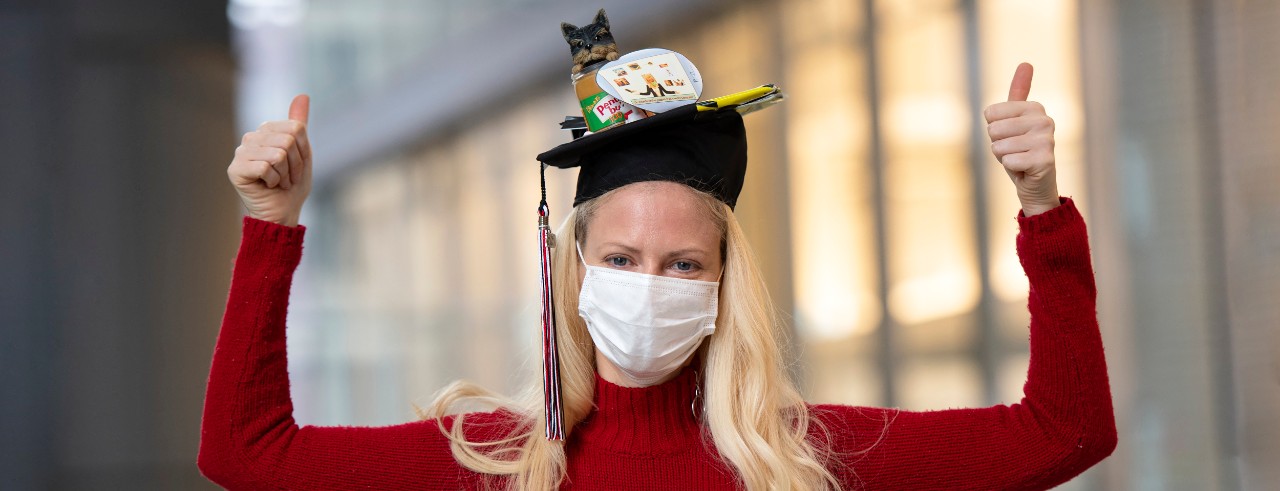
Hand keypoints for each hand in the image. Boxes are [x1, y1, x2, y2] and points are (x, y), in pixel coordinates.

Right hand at [227, 94, 312, 226]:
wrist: (282, 212)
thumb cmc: (292, 184)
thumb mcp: (302, 151)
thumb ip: (299, 122)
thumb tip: (303, 94)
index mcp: (267, 130)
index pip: (296, 128)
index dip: (303, 151)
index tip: (297, 166)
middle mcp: (251, 137)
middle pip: (288, 141)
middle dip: (295, 165)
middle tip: (287, 178)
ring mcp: (241, 152)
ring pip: (278, 154)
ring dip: (285, 175)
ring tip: (278, 182)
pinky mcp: (235, 168)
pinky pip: (266, 167)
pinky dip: (274, 181)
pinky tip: (267, 186)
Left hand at [984, 63, 1059, 215]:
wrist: (1036, 184)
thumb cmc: (1020, 151)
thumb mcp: (1013, 120)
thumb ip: (1018, 92)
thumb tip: (1026, 62)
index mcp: (1035, 107)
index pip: (990, 113)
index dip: (993, 129)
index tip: (1010, 136)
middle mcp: (1045, 120)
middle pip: (993, 130)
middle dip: (998, 145)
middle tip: (1015, 151)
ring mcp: (1047, 140)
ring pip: (999, 147)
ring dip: (1004, 157)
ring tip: (1019, 159)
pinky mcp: (1045, 160)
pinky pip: (1008, 162)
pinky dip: (1012, 169)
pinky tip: (1025, 170)